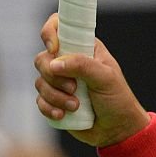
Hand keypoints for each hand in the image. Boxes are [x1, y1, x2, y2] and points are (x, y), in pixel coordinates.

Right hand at [35, 14, 149, 147]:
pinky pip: (39, 100)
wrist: (116, 129)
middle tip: (74, 88)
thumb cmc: (117, 99)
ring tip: (76, 106)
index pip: (59, 27)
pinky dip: (49, 108)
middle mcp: (69, 62)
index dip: (50, 33)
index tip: (54, 49)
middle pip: (43, 58)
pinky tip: (64, 115)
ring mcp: (60, 82)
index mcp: (84, 48)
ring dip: (55, 96)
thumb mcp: (105, 78)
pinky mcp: (53, 100)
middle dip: (54, 76)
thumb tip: (54, 63)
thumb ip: (82, 66)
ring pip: (39, 82)